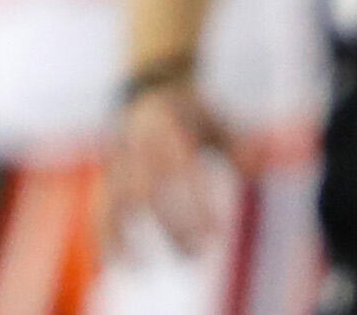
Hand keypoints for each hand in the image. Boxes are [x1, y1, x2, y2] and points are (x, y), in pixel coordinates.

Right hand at [106, 82, 229, 254]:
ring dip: (123, 234)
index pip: (179, 171)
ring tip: (138, 269)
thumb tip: (257, 167)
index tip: (216, 236)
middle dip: (169, 224)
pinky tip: (110, 266)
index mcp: (165, 126)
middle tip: (196, 256)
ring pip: (112, 197)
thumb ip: (239, 145)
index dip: (194, 204)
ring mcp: (116, 158)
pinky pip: (99, 204)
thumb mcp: (218, 118)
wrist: (145, 87)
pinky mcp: (106, 172)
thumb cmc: (191, 112)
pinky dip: (101, 234)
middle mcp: (135, 142)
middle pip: (147, 189)